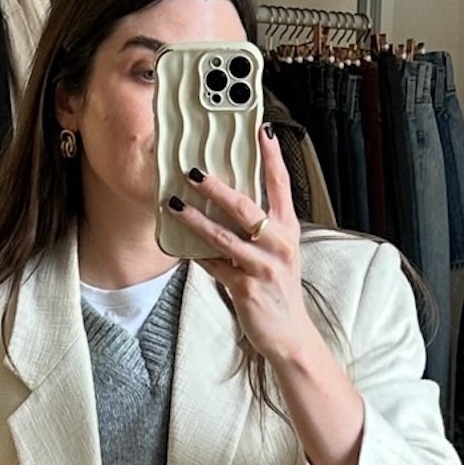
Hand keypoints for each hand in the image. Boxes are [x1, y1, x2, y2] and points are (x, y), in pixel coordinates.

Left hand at [167, 127, 317, 364]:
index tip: (261, 130)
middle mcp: (278, 245)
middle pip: (245, 207)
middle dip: (217, 187)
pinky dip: (197, 255)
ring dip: (195, 220)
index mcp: (287, 230)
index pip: (281, 185)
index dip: (271, 157)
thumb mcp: (279, 253)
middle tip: (192, 170)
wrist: (289, 334)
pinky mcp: (246, 288)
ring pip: (224, 237)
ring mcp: (263, 267)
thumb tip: (229, 200)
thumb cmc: (278, 289)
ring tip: (174, 204)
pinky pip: (215, 266)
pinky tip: (181, 245)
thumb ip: (261, 228)